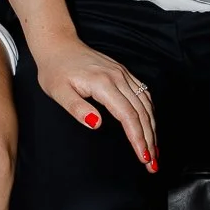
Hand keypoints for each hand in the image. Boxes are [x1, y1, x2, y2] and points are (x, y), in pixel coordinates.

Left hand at [31, 35, 156, 169]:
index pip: (128, 115)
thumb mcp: (58, 92)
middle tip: (153, 164)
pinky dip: (150, 112)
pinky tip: (150, 126)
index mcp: (103, 83)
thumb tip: (97, 124)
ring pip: (146, 103)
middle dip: (150, 139)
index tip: (143, 157)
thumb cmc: (55, 70)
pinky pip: (143, 93)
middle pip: (142, 112)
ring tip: (154, 151)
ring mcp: (122, 73)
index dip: (138, 138)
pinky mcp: (123, 72)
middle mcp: (118, 77)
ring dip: (153, 128)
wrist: (58, 44)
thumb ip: (77, 108)